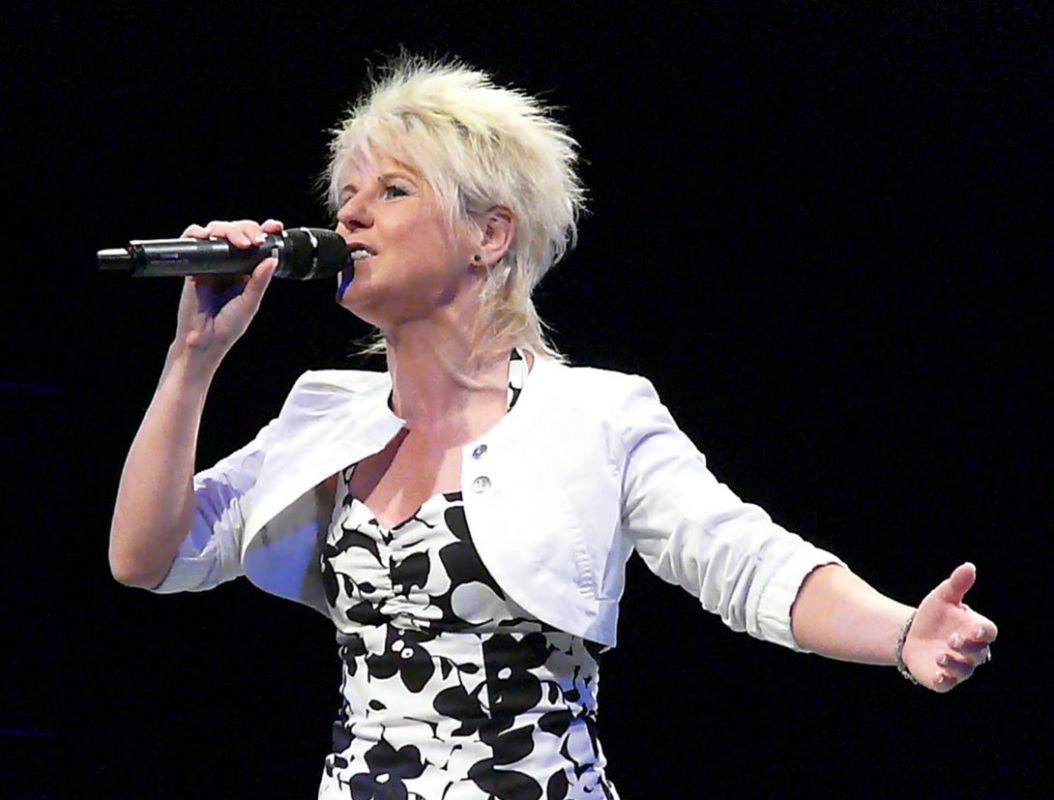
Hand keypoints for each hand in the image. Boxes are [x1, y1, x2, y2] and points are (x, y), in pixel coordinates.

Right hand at [173, 219, 283, 361]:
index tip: (274, 227)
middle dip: (247, 229)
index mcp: (246, 270)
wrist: (203, 340)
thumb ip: (259, 281)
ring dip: (228, 230)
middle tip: (255, 240)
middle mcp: (229, 263)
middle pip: (237, 231)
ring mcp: (211, 262)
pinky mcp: (193, 264)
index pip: (255, 243)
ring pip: (217, 231)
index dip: (264, 231)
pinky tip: (207, 237)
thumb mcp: (250, 303)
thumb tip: (272, 258)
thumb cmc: (227, 327)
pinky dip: (196, 232)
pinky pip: (192, 240)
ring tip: (240, 243)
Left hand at [901, 562, 997, 691]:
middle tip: (952, 639)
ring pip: (963, 670)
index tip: (975, 630)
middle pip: (978, 653)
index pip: (988, 633)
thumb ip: (956, 584)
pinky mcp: (942, 679)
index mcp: (974, 630)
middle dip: (966, 647)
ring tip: (940, 656)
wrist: (910, 633)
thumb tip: (969, 566)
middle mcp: (971, 651)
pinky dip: (943, 680)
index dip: (984, 633)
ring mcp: (958, 667)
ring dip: (954, 664)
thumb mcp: (942, 597)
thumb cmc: (934, 615)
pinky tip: (937, 674)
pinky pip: (946, 684)